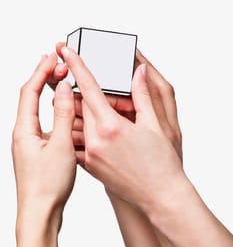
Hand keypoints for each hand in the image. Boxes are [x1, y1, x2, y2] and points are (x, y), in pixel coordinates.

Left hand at [12, 53, 76, 234]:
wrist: (40, 213)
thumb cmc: (48, 186)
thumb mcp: (61, 145)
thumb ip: (63, 115)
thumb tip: (64, 89)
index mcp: (24, 130)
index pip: (29, 90)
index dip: (41, 70)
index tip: (53, 57)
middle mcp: (23, 136)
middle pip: (30, 98)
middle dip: (43, 78)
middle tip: (58, 65)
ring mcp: (30, 145)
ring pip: (38, 113)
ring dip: (49, 96)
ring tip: (63, 85)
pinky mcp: (38, 155)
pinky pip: (45, 127)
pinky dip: (54, 115)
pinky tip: (66, 117)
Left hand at [61, 46, 184, 215]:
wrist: (159, 197)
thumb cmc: (162, 164)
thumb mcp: (155, 126)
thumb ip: (143, 95)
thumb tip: (139, 72)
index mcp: (111, 127)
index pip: (89, 88)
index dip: (77, 65)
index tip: (67, 49)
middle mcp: (95, 141)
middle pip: (79, 104)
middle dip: (86, 92)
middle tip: (101, 93)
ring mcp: (89, 156)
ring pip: (76, 123)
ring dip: (82, 112)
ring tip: (99, 115)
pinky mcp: (88, 167)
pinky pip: (78, 142)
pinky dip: (82, 131)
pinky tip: (97, 132)